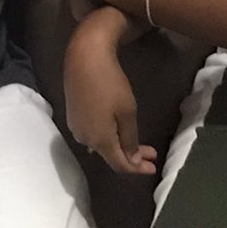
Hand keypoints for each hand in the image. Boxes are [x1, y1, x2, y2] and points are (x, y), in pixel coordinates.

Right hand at [64, 10, 156, 175]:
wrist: (84, 58)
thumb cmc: (110, 84)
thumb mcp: (127, 112)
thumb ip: (130, 139)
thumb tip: (131, 161)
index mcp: (100, 141)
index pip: (120, 165)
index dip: (137, 169)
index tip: (153, 167)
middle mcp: (85, 139)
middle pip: (110, 156)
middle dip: (131, 157)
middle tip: (151, 154)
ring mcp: (76, 128)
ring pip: (101, 145)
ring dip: (119, 146)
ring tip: (136, 143)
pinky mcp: (73, 116)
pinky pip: (92, 134)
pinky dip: (107, 136)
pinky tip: (116, 130)